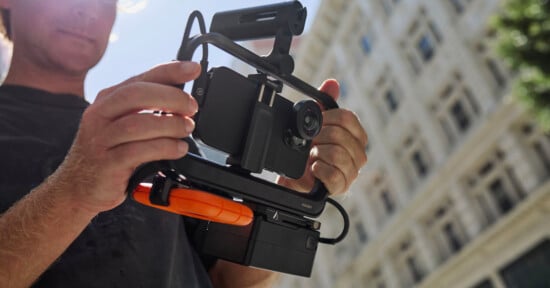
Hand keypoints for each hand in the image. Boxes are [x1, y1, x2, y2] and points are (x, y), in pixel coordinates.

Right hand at [51, 61, 200, 213]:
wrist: (78, 188)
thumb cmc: (107, 154)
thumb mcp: (123, 126)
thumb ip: (146, 111)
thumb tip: (184, 100)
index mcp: (108, 100)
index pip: (141, 78)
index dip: (169, 71)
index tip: (193, 69)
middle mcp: (100, 115)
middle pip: (137, 94)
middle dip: (171, 98)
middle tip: (191, 108)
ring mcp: (100, 139)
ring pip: (138, 124)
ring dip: (170, 125)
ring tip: (186, 129)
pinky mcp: (106, 163)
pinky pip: (138, 152)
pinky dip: (164, 148)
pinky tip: (178, 149)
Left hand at [277, 79, 367, 195]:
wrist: (296, 176)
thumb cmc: (309, 150)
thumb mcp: (316, 124)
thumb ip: (324, 102)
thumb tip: (332, 83)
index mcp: (356, 136)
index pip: (349, 119)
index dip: (329, 118)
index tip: (317, 122)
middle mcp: (358, 154)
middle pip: (341, 136)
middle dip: (319, 137)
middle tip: (311, 142)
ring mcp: (352, 172)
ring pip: (338, 155)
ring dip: (319, 153)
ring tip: (312, 155)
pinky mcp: (341, 187)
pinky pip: (334, 175)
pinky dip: (320, 169)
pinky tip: (314, 167)